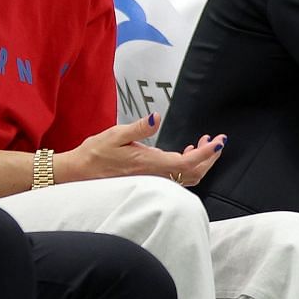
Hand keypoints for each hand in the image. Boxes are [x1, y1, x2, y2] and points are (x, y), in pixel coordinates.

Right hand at [59, 114, 224, 187]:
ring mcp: (154, 181)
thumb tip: (156, 117)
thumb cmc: (95, 153)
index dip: (207, 154)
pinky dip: (189, 165)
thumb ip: (139, 127)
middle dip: (210, 157)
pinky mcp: (152, 181)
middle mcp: (155, 176)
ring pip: (188, 177)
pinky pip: (178, 177)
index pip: (187, 163)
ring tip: (204, 143)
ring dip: (201, 161)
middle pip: (194, 173)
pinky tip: (186, 151)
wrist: (80, 173)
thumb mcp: (115, 134)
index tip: (219, 142)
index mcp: (150, 164)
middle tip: (217, 140)